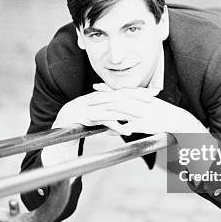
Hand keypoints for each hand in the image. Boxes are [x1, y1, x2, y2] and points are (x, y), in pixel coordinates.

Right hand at [42, 87, 160, 167]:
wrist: (64, 118)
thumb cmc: (84, 115)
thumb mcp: (101, 110)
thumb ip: (114, 110)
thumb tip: (129, 113)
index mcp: (105, 95)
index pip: (126, 91)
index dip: (141, 91)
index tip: (156, 92)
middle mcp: (101, 98)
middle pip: (122, 95)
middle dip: (139, 97)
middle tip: (153, 99)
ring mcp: (94, 106)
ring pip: (114, 107)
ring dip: (129, 111)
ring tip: (142, 115)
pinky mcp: (89, 116)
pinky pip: (103, 120)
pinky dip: (114, 125)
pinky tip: (125, 130)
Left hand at [90, 83, 206, 135]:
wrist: (178, 120)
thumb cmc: (164, 117)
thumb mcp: (149, 113)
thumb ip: (136, 117)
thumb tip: (126, 120)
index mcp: (139, 98)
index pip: (120, 91)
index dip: (107, 89)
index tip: (96, 87)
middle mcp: (137, 103)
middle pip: (115, 98)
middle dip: (102, 96)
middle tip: (89, 95)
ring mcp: (139, 112)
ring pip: (119, 110)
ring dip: (105, 111)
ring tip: (92, 113)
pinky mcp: (142, 122)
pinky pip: (127, 125)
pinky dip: (116, 127)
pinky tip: (106, 131)